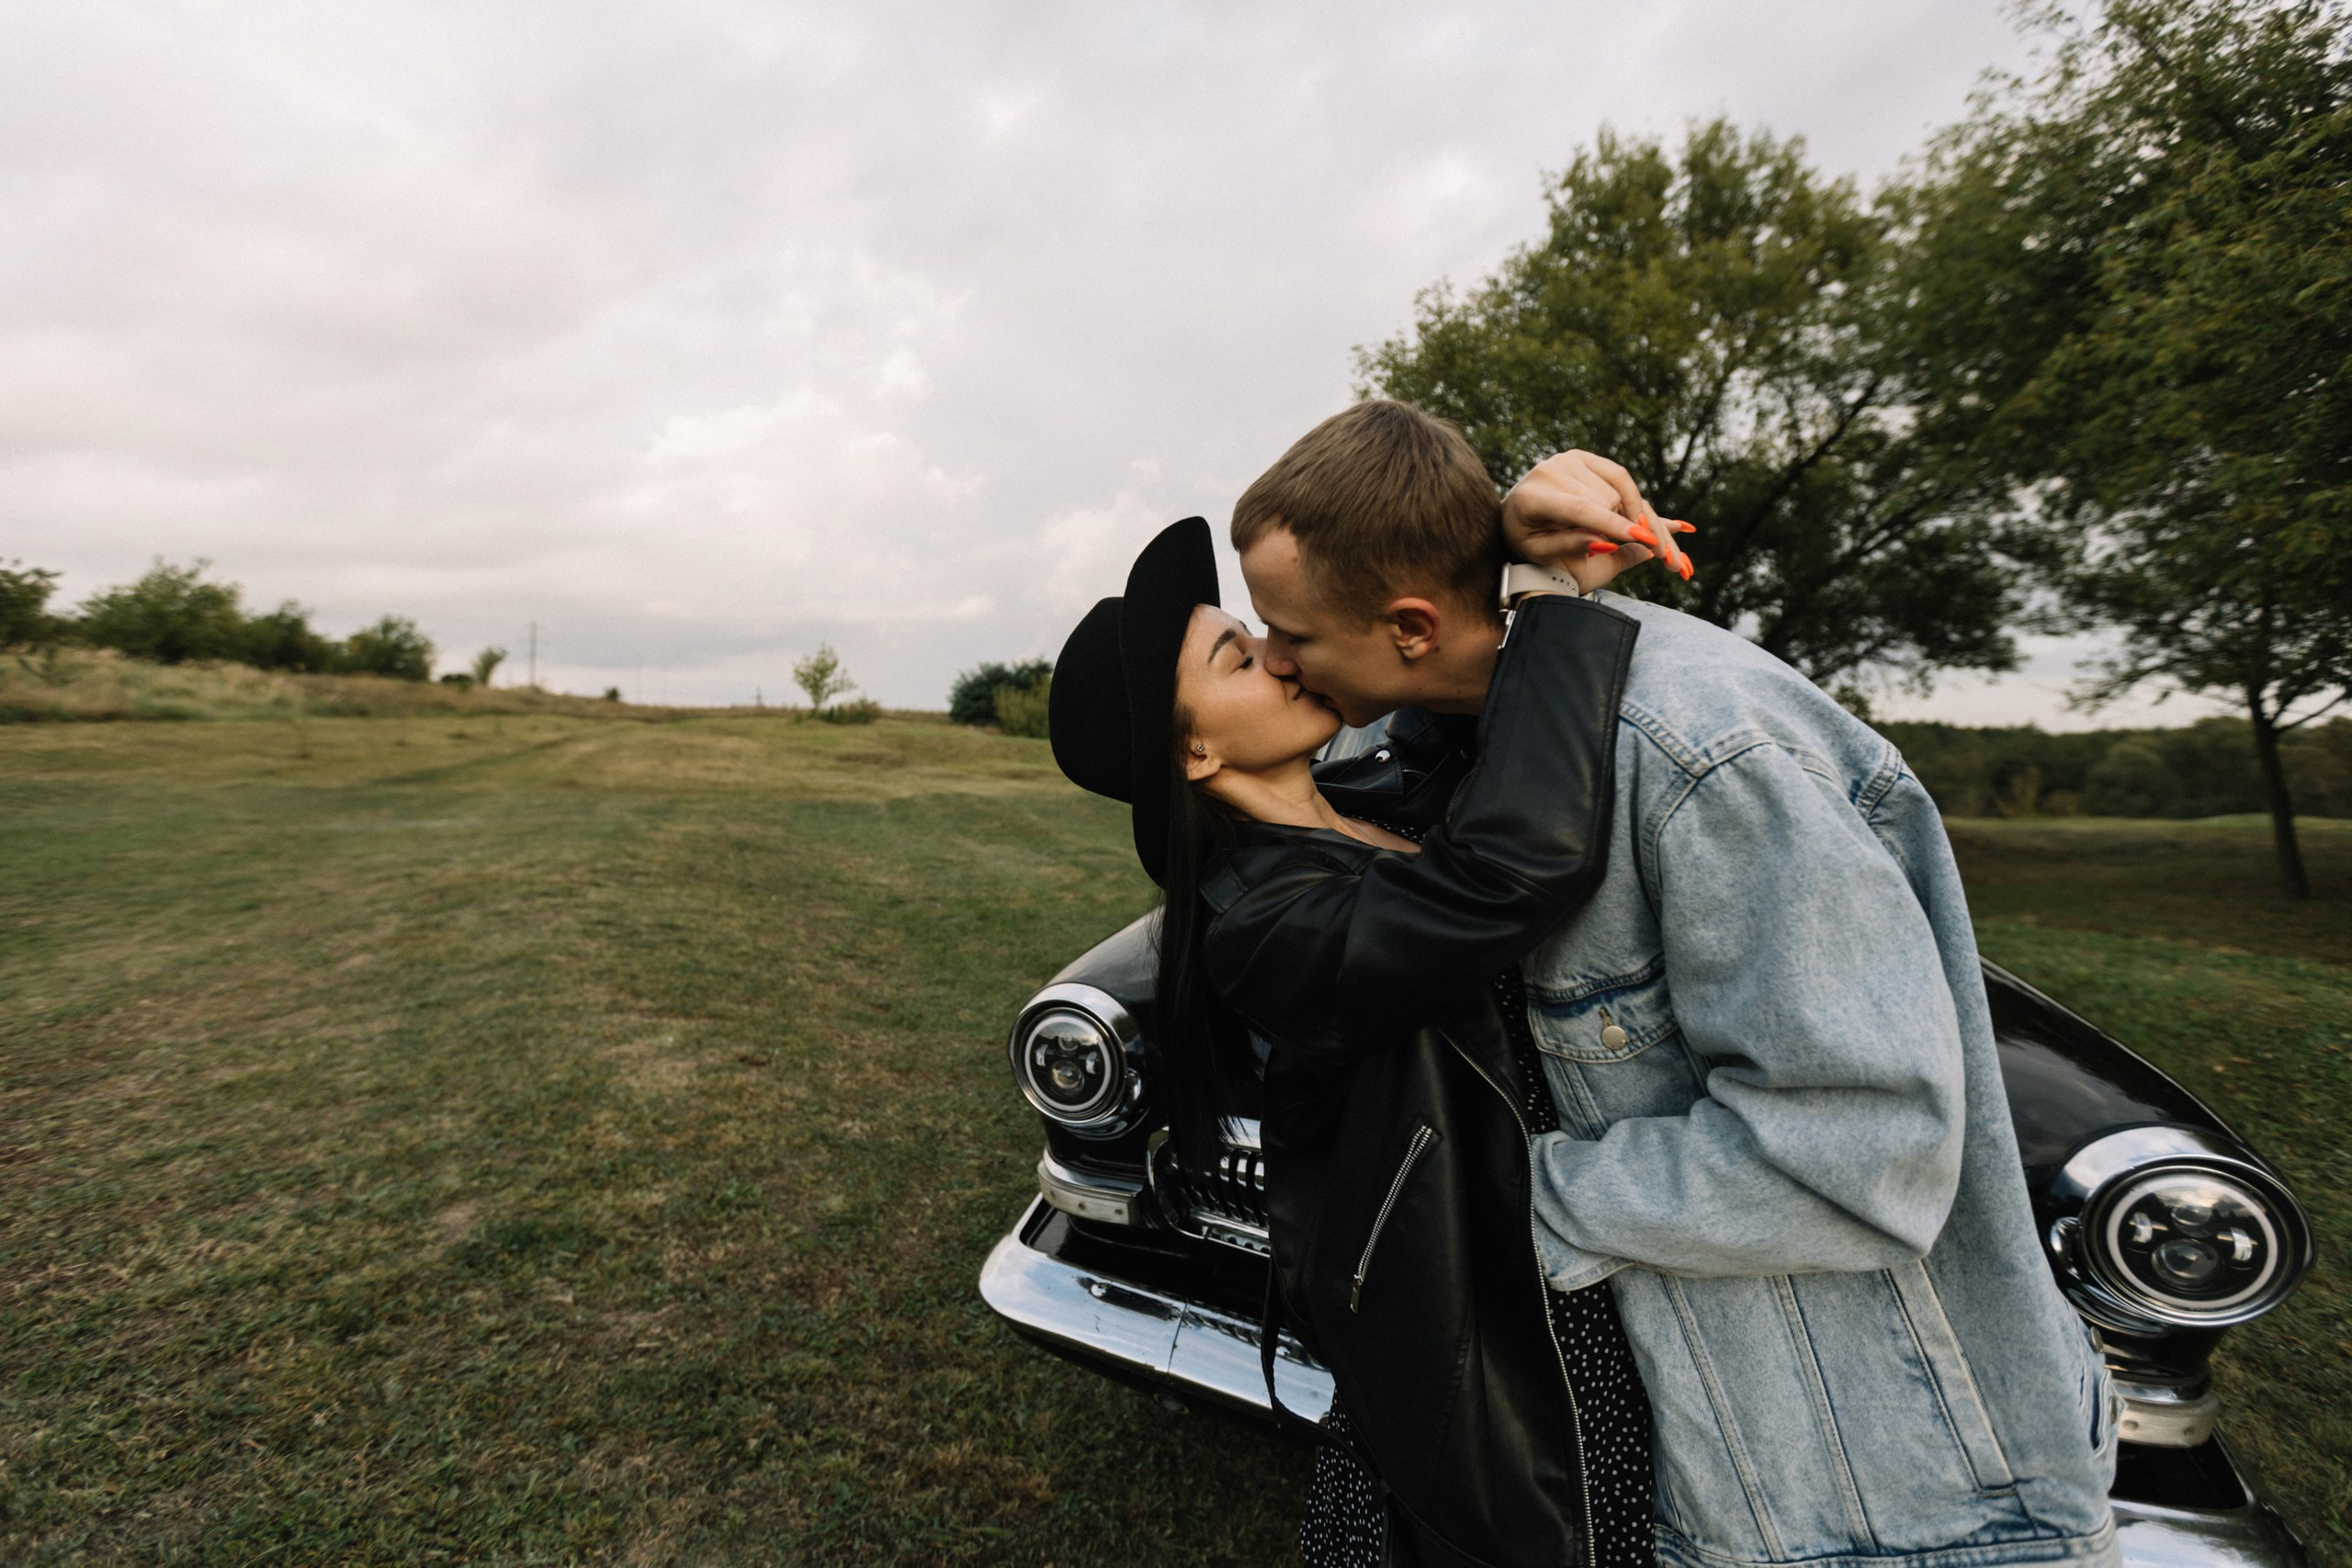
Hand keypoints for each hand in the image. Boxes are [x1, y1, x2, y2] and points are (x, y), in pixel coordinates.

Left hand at [1502, 450, 1693, 590]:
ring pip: (1617, 491)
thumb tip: (1605, 543)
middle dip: (1626, 528)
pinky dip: (1633, 498)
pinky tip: (1642, 520)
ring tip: (1640, 539)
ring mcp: (1567, 460)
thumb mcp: (1540, 553)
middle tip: (1654, 555)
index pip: (1581, 509)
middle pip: (1606, 501)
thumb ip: (1570, 547)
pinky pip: (1620, 476)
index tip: (1644, 540)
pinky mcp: (1582, 457)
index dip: (1614, 524)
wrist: (1514, 511)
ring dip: (1629, 516)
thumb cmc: (1526, 538)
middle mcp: (1550, 470)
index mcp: (1534, 498)